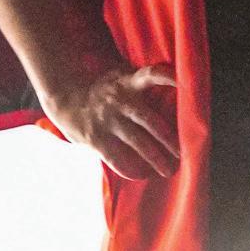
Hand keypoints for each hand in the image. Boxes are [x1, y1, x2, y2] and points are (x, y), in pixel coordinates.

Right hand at [45, 61, 180, 179]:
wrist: (65, 99)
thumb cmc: (105, 89)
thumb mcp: (122, 76)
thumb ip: (144, 82)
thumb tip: (180, 86)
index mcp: (128, 82)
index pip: (150, 75)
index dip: (166, 77)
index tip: (184, 84)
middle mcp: (119, 100)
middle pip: (148, 120)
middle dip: (168, 138)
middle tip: (183, 153)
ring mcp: (107, 120)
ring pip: (136, 141)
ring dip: (154, 158)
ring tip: (168, 171)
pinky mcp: (95, 138)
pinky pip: (116, 158)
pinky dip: (129, 169)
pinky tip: (142, 175)